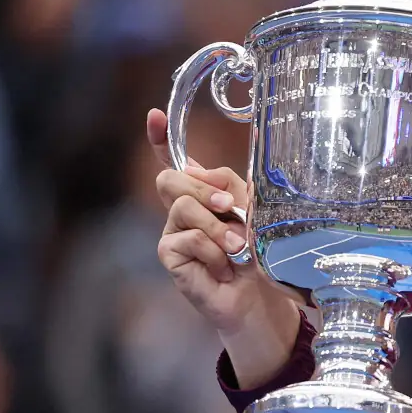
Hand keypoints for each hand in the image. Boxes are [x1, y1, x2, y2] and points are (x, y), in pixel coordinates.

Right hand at [147, 109, 302, 385]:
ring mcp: (172, 231)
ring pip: (182, 207)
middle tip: (231, 209)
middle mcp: (182, 209)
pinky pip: (187, 238)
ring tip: (238, 248)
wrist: (257, 296)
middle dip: (204, 189)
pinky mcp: (169, 254)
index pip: (176, 161)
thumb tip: (208, 168)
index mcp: (202, 193)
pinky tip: (224, 267)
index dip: (161, 139)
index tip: (154, 116)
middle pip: (173, 178)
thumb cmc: (256, 255)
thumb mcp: (254, 213)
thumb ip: (234, 186)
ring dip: (217, 227)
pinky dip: (213, 251)